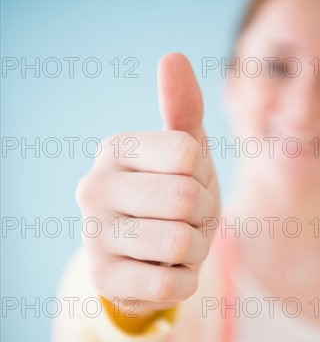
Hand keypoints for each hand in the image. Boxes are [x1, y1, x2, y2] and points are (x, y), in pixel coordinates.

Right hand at [76, 53, 219, 316]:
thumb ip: (183, 108)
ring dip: (195, 248)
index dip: (204, 176)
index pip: (189, 155)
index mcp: (116, 148)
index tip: (190, 182)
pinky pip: (170, 285)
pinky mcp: (103, 280)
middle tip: (188, 219)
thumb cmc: (174, 192)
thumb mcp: (186, 152)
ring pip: (179, 244)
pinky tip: (165, 271)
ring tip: (177, 243)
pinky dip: (184, 279)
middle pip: (185, 200)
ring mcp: (93, 236)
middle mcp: (93, 187)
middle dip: (203, 214)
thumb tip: (173, 56)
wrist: (149, 255)